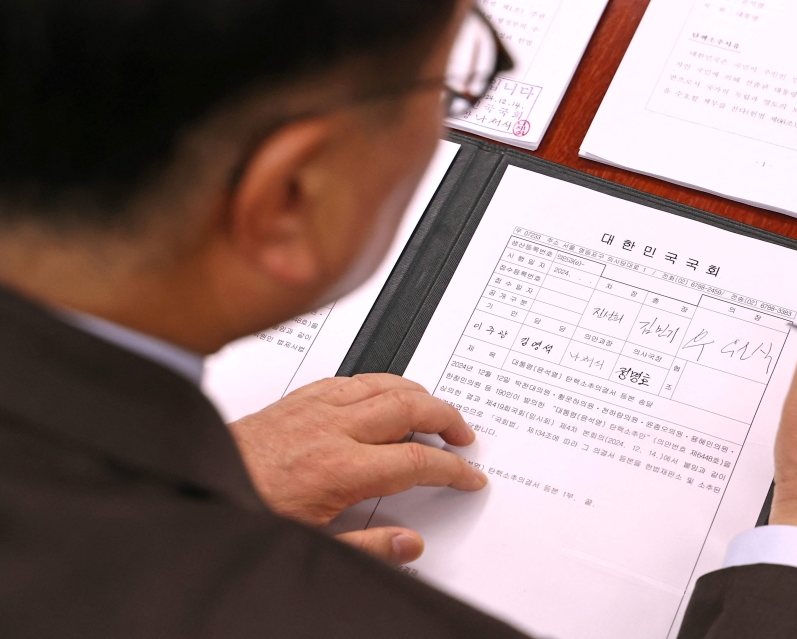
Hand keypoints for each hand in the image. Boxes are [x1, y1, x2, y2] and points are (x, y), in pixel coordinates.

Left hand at [228, 374, 487, 563]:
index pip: (416, 461)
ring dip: (419, 393)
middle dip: (447, 418)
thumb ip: (368, 548)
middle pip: (409, 407)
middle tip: (464, 434)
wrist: (198, 484)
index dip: (452, 468)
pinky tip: (386, 392)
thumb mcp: (310, 545)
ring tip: (437, 409)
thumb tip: (410, 544)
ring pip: (384, 383)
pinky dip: (381, 382)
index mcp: (339, 470)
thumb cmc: (246, 509)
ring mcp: (315, 407)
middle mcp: (331, 429)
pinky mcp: (298, 397)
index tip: (468, 475)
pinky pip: (352, 378)